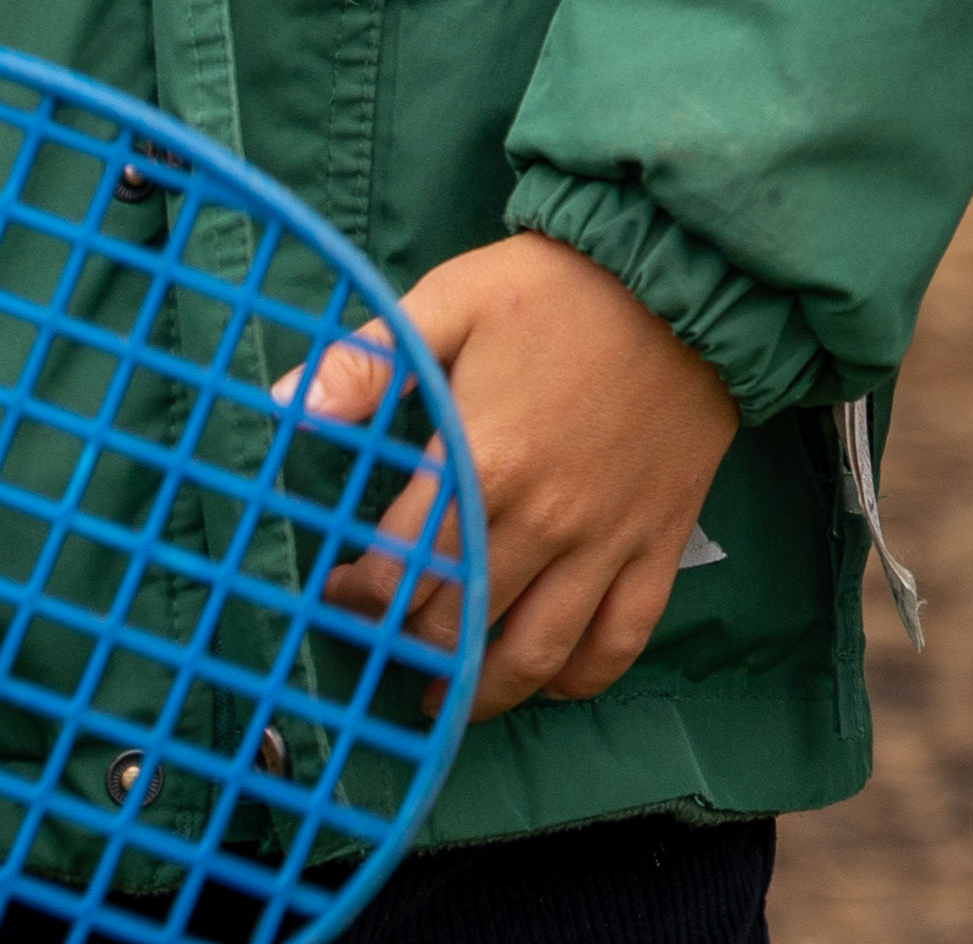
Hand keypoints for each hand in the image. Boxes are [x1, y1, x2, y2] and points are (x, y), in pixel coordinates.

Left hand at [310, 230, 740, 713]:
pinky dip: (582, 678)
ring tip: (450, 696)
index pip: (398, 571)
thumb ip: (369, 361)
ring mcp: (606, 540)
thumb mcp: (452, 301)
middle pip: (458, 624)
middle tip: (387, 642)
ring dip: (485, 691)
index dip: (357, 598)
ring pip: (537, 654)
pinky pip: (621, 639)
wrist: (687, 276)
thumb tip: (286, 407)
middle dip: (410, 645)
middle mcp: (543, 521)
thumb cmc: (558, 287)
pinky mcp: (659, 542)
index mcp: (482, 464)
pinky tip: (549, 680)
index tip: (342, 592)